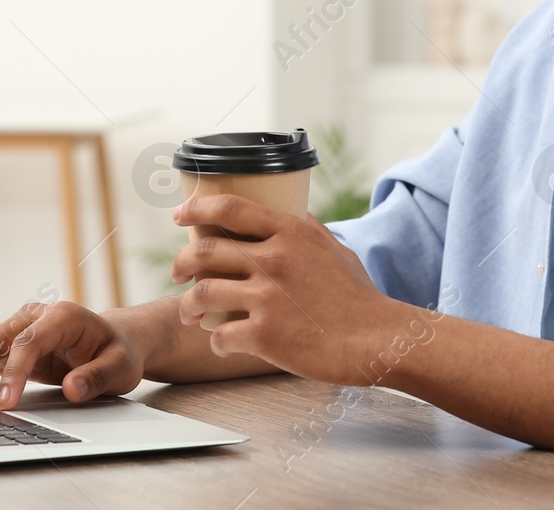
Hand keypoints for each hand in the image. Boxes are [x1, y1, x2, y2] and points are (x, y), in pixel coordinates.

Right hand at [0, 301, 146, 409]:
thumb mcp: (121, 366)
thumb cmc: (117, 352)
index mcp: (61, 315)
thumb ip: (98, 376)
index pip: (30, 341)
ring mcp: (14, 329)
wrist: (113, 341)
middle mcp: (32, 316)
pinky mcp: (3, 345)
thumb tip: (73, 389)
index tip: (7, 403)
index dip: (16, 371)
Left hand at [170, 195, 402, 385]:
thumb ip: (308, 232)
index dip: (197, 209)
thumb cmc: (360, 297)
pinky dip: (216, 342)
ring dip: (187, 305)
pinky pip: (220, 336)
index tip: (180, 216)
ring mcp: (266, 298)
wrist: (377, 338)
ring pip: (202, 293)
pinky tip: (222, 345)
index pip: (230, 207)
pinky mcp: (264, 335)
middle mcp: (273, 260)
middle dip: (180, 263)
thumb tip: (290, 215)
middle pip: (204, 250)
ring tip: (188, 314)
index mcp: (290, 233)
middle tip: (176, 274)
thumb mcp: (335, 249)